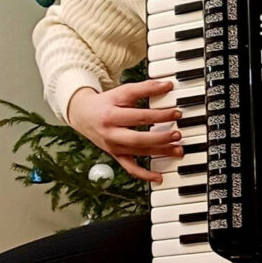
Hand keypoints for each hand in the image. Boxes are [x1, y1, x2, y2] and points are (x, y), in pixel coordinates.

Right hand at [67, 81, 184, 183]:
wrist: (83, 115)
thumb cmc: (106, 102)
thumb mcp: (122, 92)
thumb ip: (145, 88)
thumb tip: (168, 85)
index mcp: (111, 115)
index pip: (139, 116)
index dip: (160, 115)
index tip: (176, 113)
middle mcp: (111, 133)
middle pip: (138, 138)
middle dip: (160, 137)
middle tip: (177, 134)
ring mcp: (113, 146)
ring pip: (138, 152)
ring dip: (160, 152)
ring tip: (177, 149)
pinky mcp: (116, 155)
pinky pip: (130, 168)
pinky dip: (144, 175)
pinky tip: (159, 177)